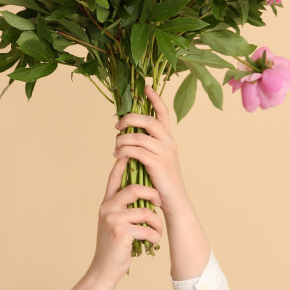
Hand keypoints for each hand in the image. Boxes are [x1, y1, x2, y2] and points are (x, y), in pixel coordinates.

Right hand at [88, 156, 163, 285]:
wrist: (105, 268)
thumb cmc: (116, 244)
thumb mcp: (116, 221)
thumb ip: (123, 205)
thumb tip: (140, 190)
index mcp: (107, 202)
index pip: (115, 176)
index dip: (124, 162)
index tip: (133, 151)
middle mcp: (107, 207)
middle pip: (135, 189)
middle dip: (152, 194)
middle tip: (158, 203)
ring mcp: (112, 219)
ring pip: (145, 211)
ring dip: (156, 223)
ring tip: (155, 232)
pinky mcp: (120, 232)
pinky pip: (147, 228)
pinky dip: (154, 237)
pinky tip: (152, 243)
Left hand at [114, 85, 189, 215]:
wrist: (174, 202)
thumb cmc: (161, 182)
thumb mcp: (155, 159)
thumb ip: (145, 146)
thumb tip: (125, 135)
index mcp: (168, 138)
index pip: (163, 112)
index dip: (155, 98)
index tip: (146, 87)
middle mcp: (168, 142)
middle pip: (149, 120)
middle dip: (130, 119)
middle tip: (117, 125)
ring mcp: (164, 153)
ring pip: (139, 136)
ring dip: (122, 139)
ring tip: (115, 147)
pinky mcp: (157, 164)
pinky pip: (136, 151)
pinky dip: (123, 150)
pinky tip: (118, 155)